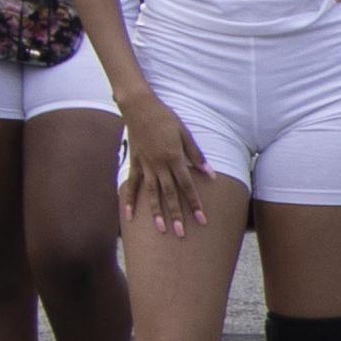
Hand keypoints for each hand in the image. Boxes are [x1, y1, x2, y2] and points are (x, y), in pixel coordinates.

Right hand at [120, 107, 218, 231]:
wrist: (139, 107)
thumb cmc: (165, 118)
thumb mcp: (185, 133)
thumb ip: (196, 155)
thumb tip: (210, 174)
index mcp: (174, 157)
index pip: (187, 185)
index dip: (194, 203)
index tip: (201, 219)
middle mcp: (159, 165)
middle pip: (170, 194)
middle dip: (177, 215)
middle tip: (181, 233)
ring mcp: (145, 165)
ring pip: (152, 193)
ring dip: (156, 212)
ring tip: (161, 229)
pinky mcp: (134, 163)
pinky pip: (133, 185)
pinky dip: (130, 200)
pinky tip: (129, 215)